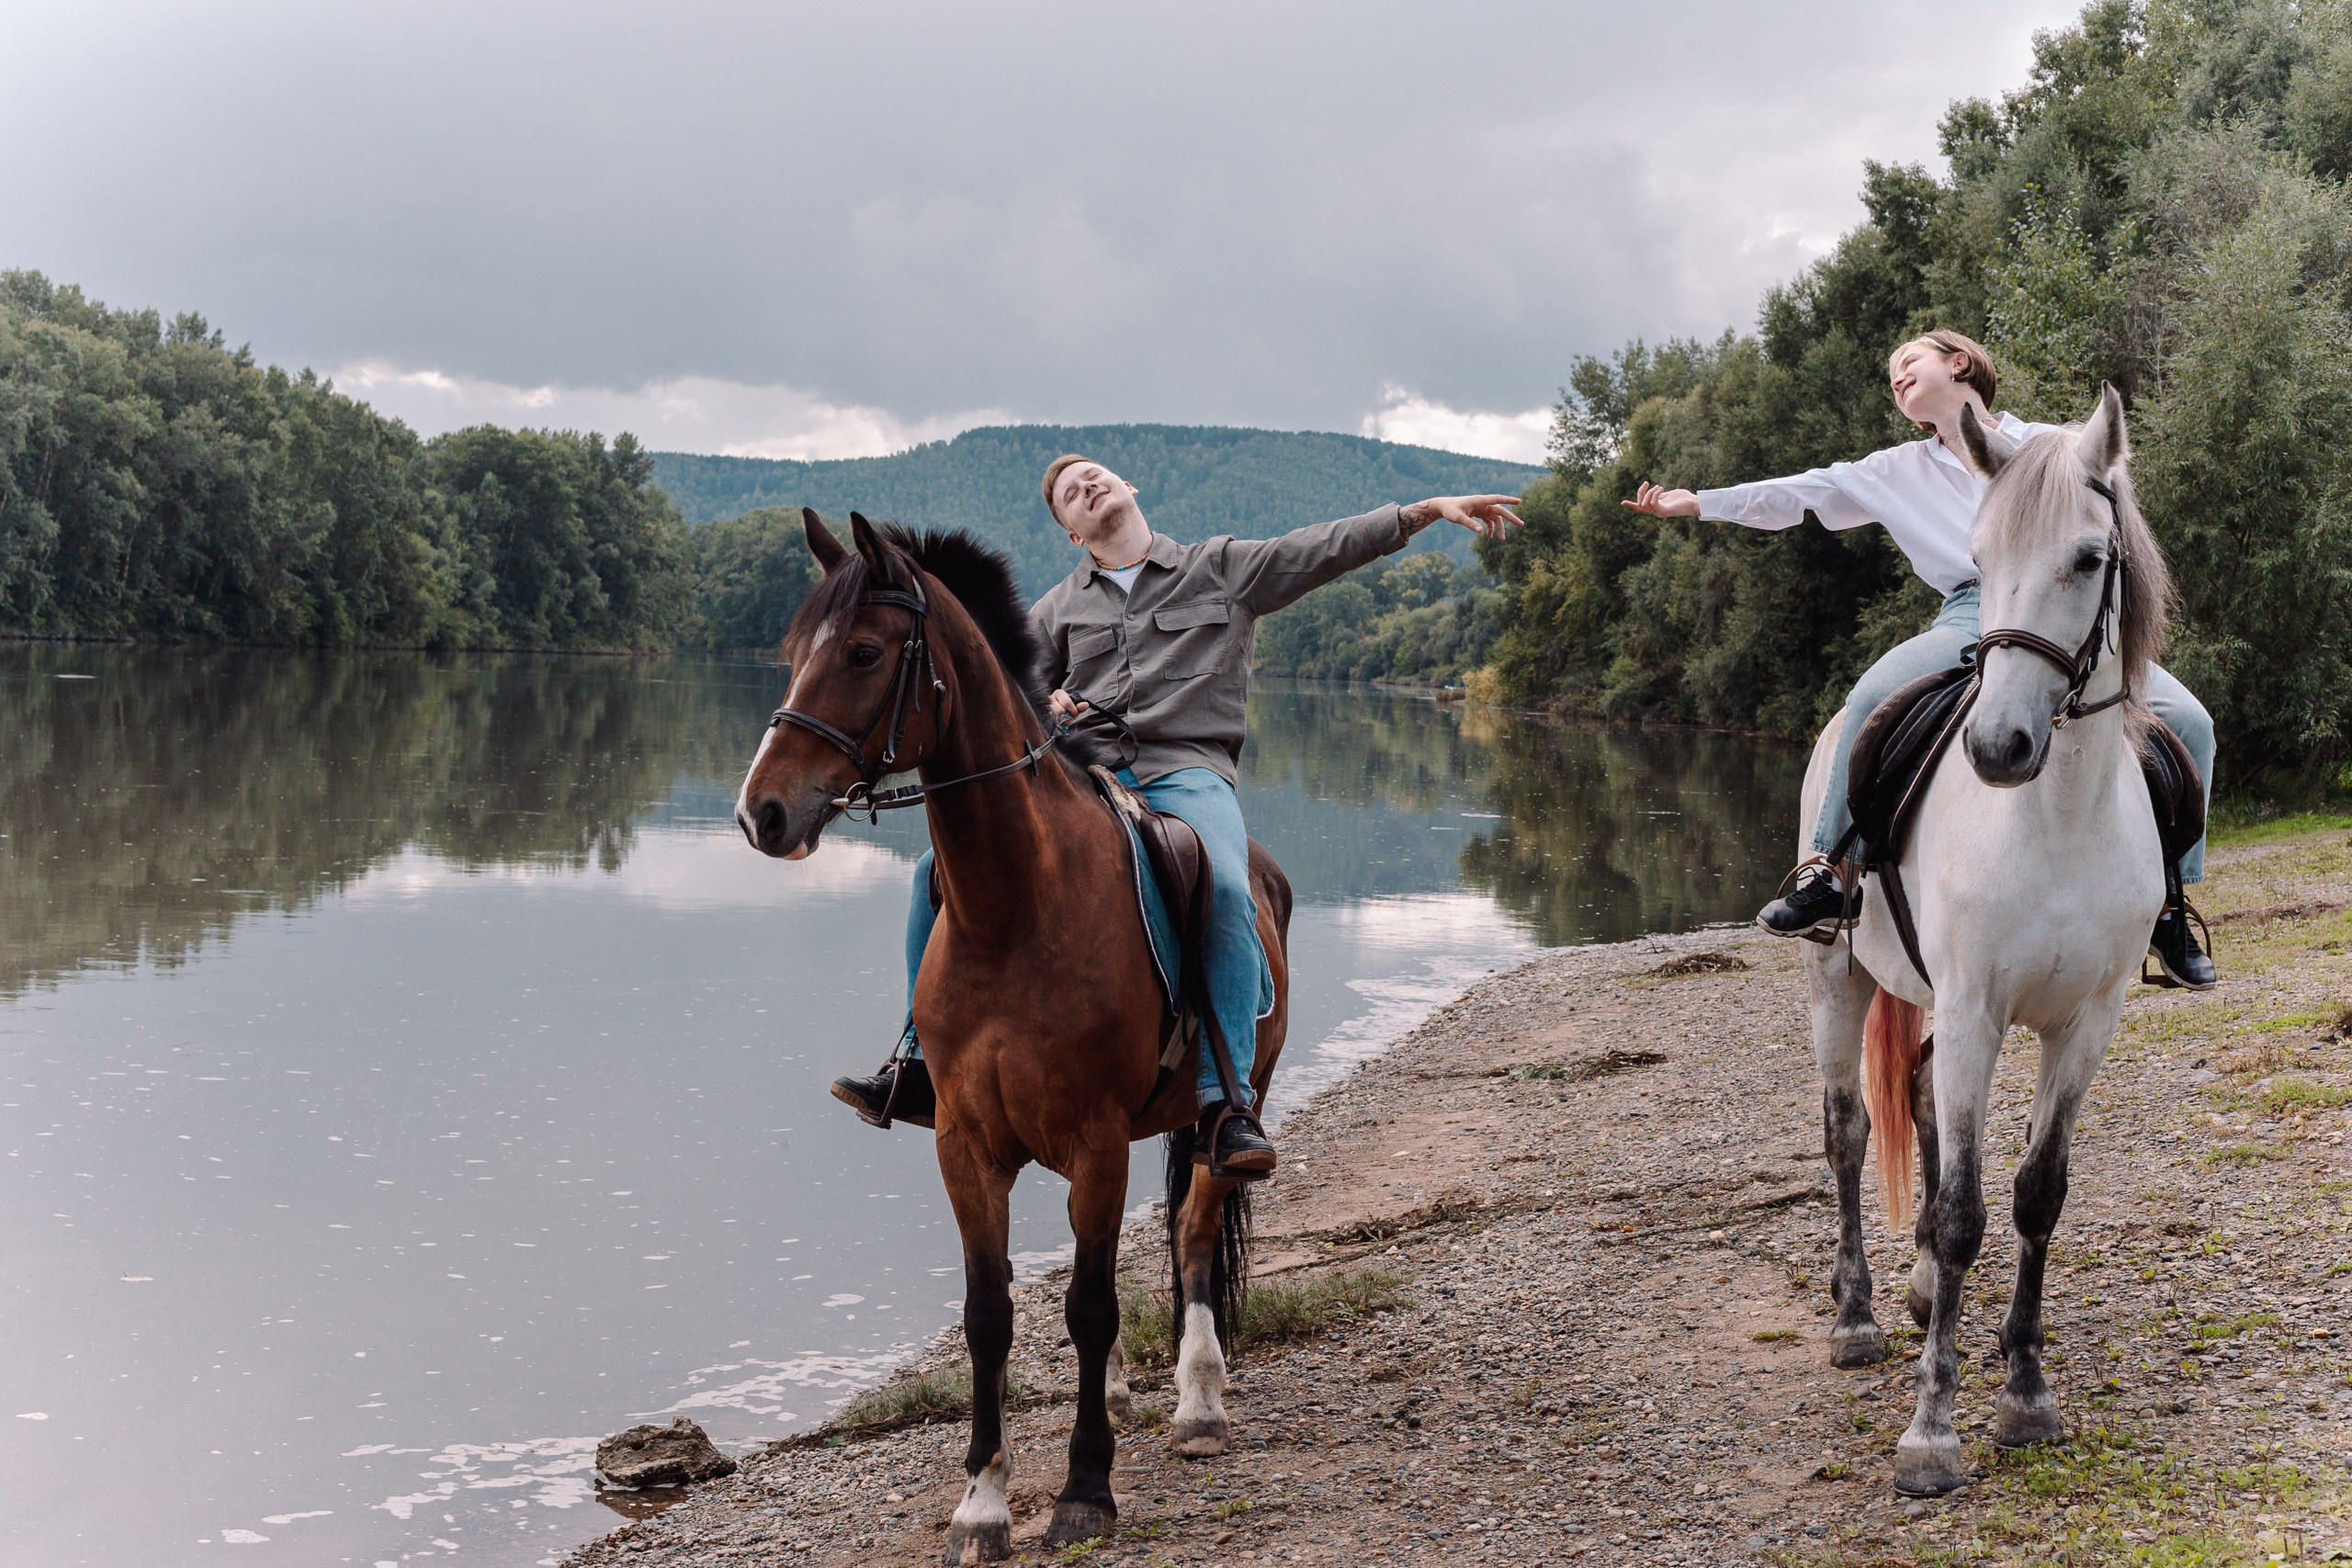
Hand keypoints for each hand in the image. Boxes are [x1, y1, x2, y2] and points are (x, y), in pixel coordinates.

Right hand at [1048, 688, 1089, 724]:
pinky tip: (1058, 722)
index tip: (1075, 713)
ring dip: (1061, 721)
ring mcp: (1045, 707)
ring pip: (1054, 717)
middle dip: (1067, 717)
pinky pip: (1050, 721)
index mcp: (1059, 693)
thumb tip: (1086, 705)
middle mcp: (1050, 699)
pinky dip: (1056, 723)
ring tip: (1063, 720)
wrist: (1053, 708)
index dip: (1073, 710)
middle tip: (1069, 719)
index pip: (1067, 703)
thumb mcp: (1073, 705)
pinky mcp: (1042, 715)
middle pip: (1060, 711)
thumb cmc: (1066, 706)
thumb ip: (1079, 706)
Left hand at [1404, 494, 1523, 541]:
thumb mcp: (1459, 518)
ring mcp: (1482, 508)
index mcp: (1480, 501)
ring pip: (1495, 518)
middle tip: (1522, 525)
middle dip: (1511, 518)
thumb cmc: (1450, 510)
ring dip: (1499, 528)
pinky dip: (1491, 529)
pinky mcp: (1479, 513)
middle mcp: (1483, 504)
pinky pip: (1489, 521)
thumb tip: (1481, 532)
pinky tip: (1489, 537)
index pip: (1497, 499)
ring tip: (1501, 540)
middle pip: (1500, 511)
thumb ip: (1470, 524)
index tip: (1519, 502)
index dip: (1509, 500)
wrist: (1443, 507)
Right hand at [1621, 482, 1699, 518]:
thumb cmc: (1684, 498)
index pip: (1640, 507)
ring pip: (1645, 503)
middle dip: (1641, 492)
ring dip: (1649, 492)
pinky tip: (1661, 488)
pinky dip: (1655, 494)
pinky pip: (1653, 502)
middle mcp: (1656, 511)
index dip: (1631, 505)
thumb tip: (1655, 492)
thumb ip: (1660, 494)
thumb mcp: (1669, 494)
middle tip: (1647, 482)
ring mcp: (1659, 512)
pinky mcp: (1664, 511)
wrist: (1694, 503)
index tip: (1622, 502)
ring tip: (1659, 486)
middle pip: (1640, 503)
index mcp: (1656, 507)